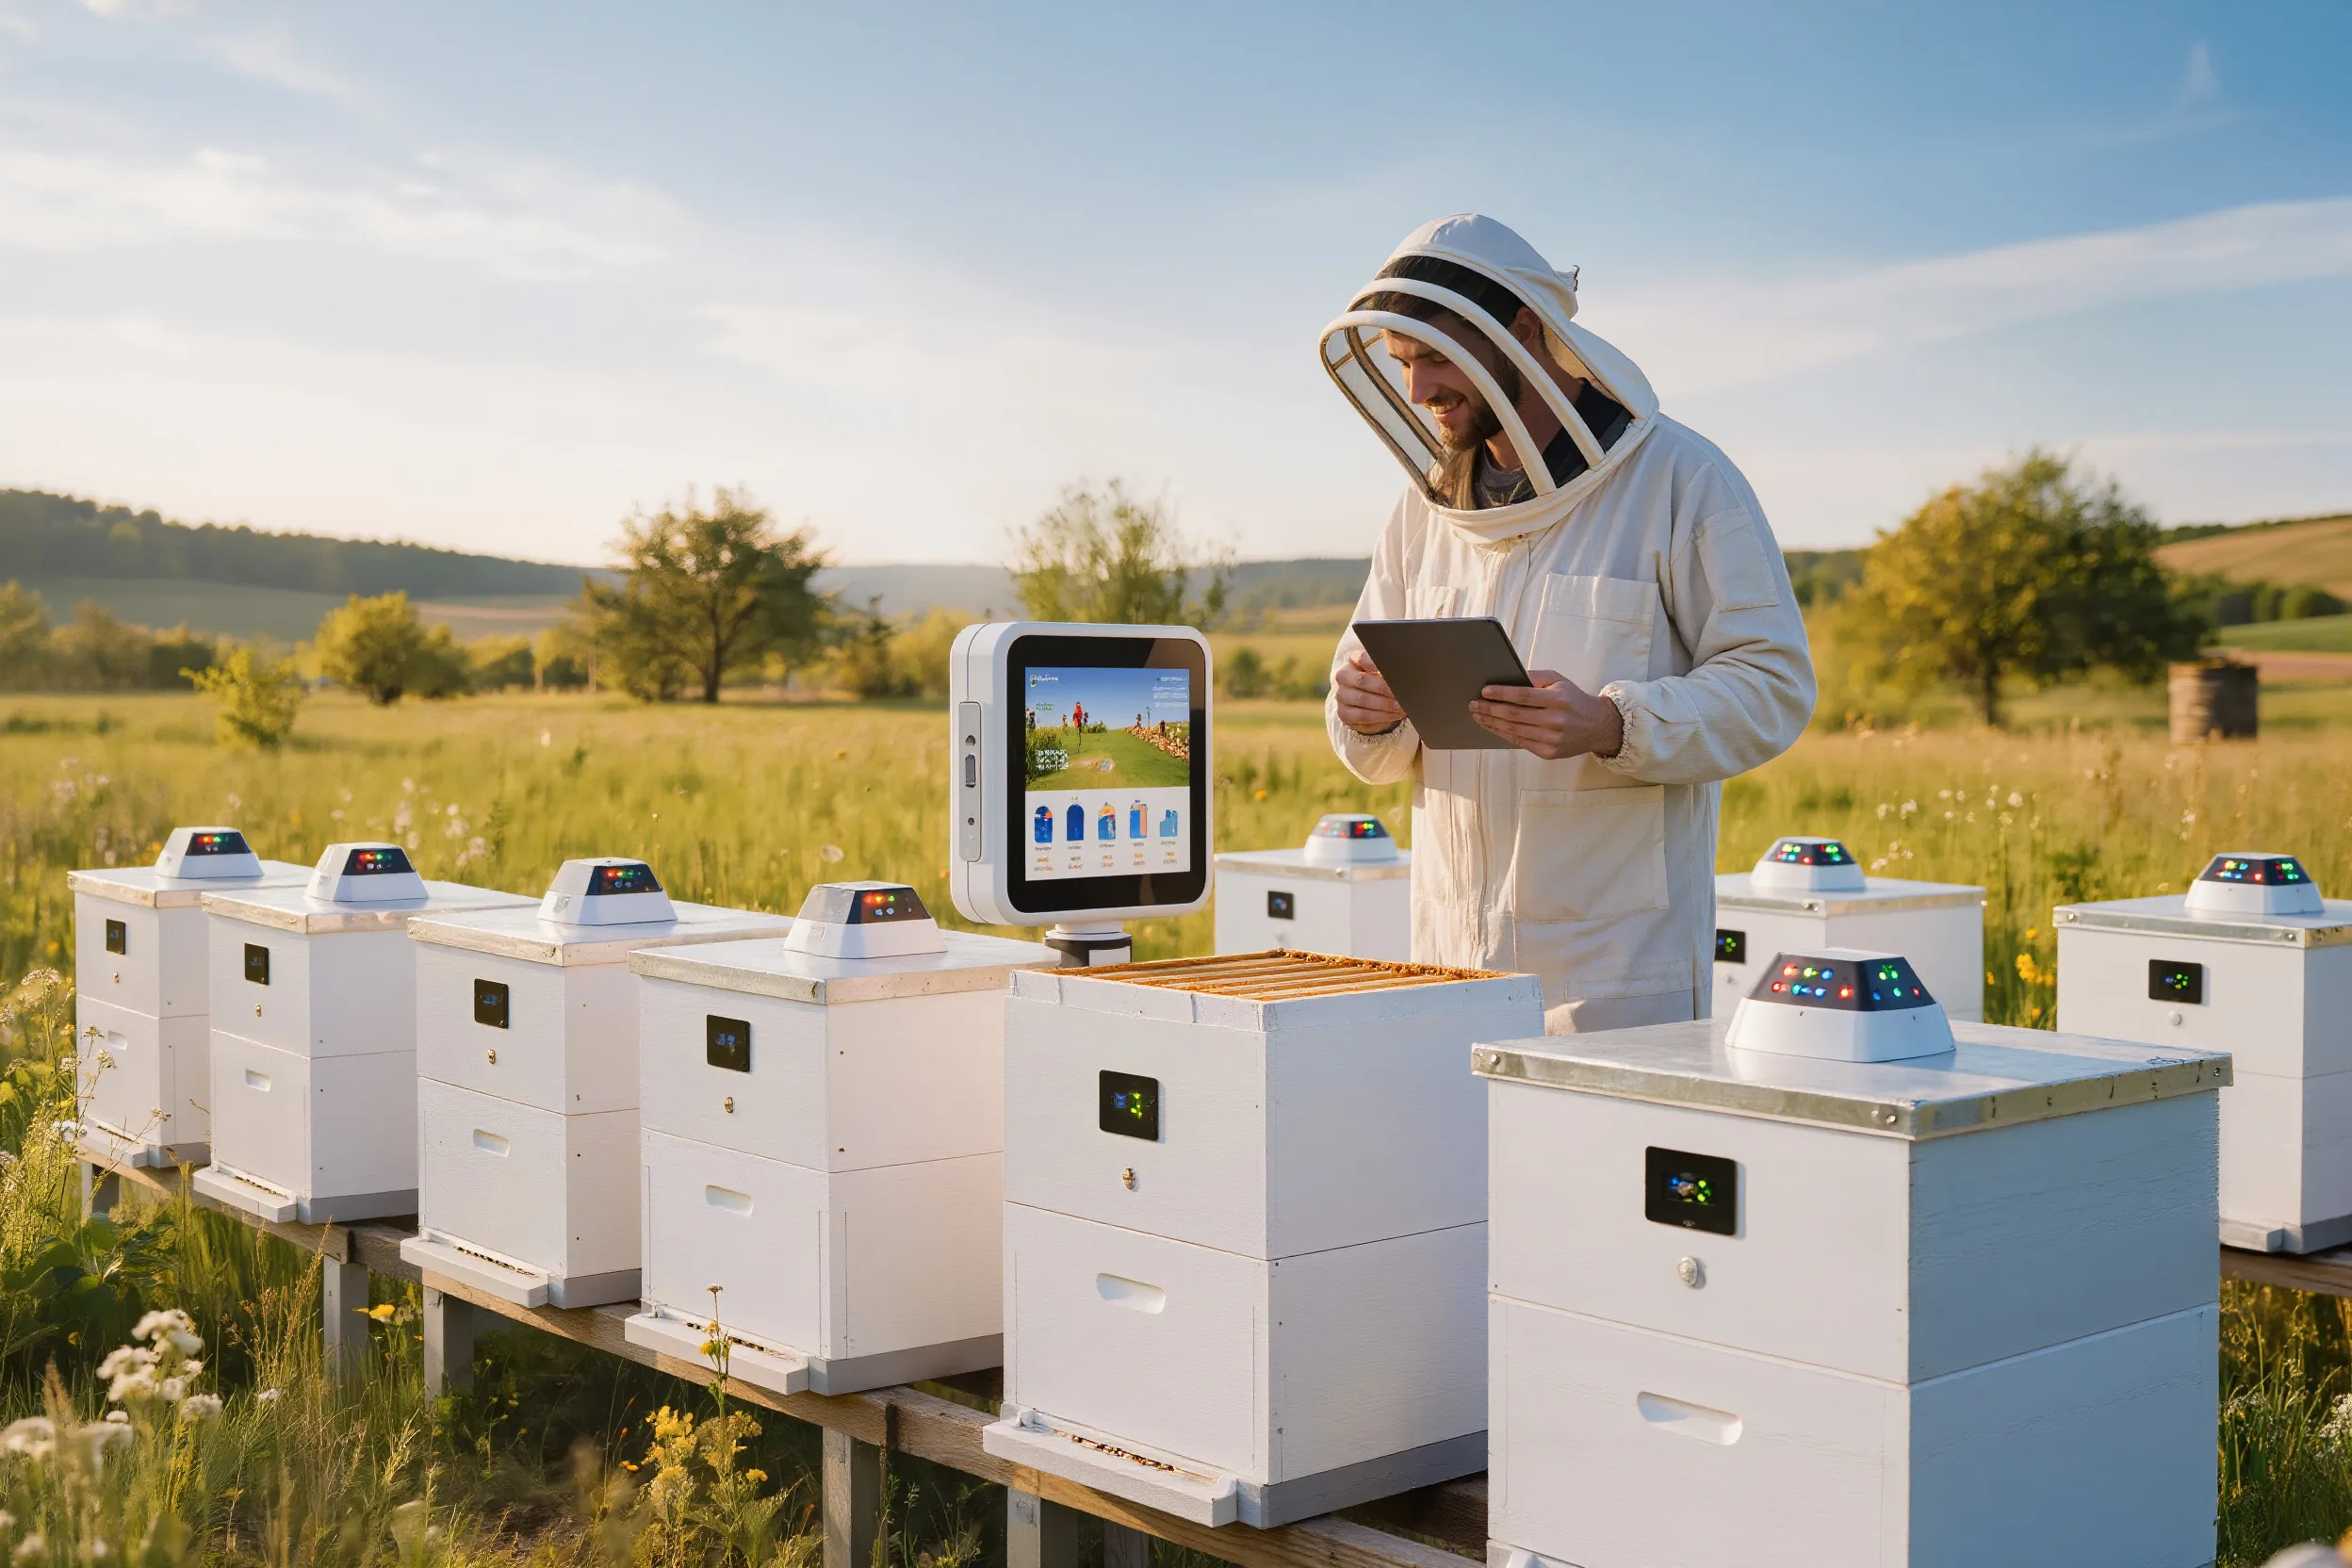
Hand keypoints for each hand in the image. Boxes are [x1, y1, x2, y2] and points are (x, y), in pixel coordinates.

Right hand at [1334, 651, 1405, 734]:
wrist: (1366, 701)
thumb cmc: (1378, 681)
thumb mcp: (1383, 671)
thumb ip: (1391, 668)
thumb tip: (1408, 672)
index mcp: (1353, 661)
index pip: (1361, 658)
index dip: (1375, 663)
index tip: (1391, 667)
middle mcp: (1343, 676)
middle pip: (1362, 680)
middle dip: (1385, 688)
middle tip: (1402, 693)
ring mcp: (1341, 695)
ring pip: (1362, 699)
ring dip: (1385, 704)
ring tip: (1402, 706)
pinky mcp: (1343, 712)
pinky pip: (1363, 715)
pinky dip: (1381, 716)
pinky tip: (1394, 714)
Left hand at [1471, 669, 1623, 759]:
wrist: (1597, 726)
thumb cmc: (1573, 700)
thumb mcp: (1559, 680)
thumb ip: (1535, 677)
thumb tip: (1508, 678)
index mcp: (1558, 699)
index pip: (1523, 696)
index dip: (1501, 693)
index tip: (1484, 691)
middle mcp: (1555, 720)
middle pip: (1514, 715)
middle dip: (1490, 709)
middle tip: (1473, 704)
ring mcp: (1551, 739)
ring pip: (1514, 730)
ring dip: (1492, 722)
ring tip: (1478, 715)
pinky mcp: (1549, 752)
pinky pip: (1519, 742)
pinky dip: (1502, 734)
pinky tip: (1492, 726)